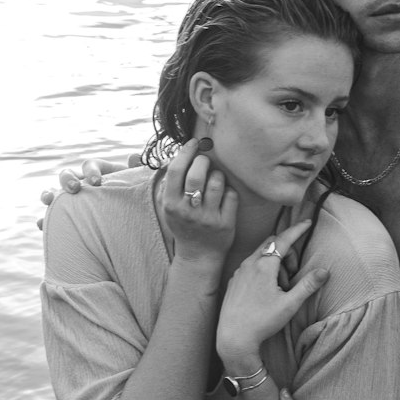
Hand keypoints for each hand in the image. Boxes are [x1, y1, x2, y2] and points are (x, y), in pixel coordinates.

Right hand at [37, 154, 140, 227]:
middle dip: (68, 180)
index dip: (91, 171)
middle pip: (68, 174)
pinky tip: (41, 224)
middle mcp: (82, 183)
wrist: (131, 218)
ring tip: (49, 201)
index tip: (97, 182)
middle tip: (74, 189)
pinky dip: (45, 218)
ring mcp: (72, 199)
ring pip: (55, 192)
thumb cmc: (134, 197)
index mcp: (98, 172)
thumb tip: (134, 156)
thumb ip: (137, 170)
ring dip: (49, 194)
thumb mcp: (138, 184)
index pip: (90, 165)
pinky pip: (53, 215)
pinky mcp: (67, 215)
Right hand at [162, 139, 237, 268]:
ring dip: (218, 174)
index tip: (193, 143)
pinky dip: (229, 190)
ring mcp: (208, 218)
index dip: (185, 152)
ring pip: (217, 182)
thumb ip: (169, 184)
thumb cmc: (183, 225)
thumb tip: (177, 155)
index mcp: (170, 204)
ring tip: (215, 177)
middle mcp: (188, 211)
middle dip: (203, 161)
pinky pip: (231, 196)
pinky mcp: (225, 224)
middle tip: (205, 161)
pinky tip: (224, 194)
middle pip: (197, 174)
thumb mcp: (168, 207)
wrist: (198, 255)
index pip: (176, 170)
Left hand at [217, 222, 329, 361]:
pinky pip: (250, 267)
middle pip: (272, 245)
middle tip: (294, 274)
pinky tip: (266, 291)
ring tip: (281, 288)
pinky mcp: (233, 282)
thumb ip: (308, 285)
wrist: (234, 338)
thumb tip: (324, 271)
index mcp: (264, 265)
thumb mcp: (290, 304)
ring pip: (260, 256)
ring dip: (275, 264)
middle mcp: (249, 264)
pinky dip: (262, 271)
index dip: (297, 230)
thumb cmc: (262, 321)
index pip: (284, 239)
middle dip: (287, 252)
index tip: (308, 223)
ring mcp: (239, 272)